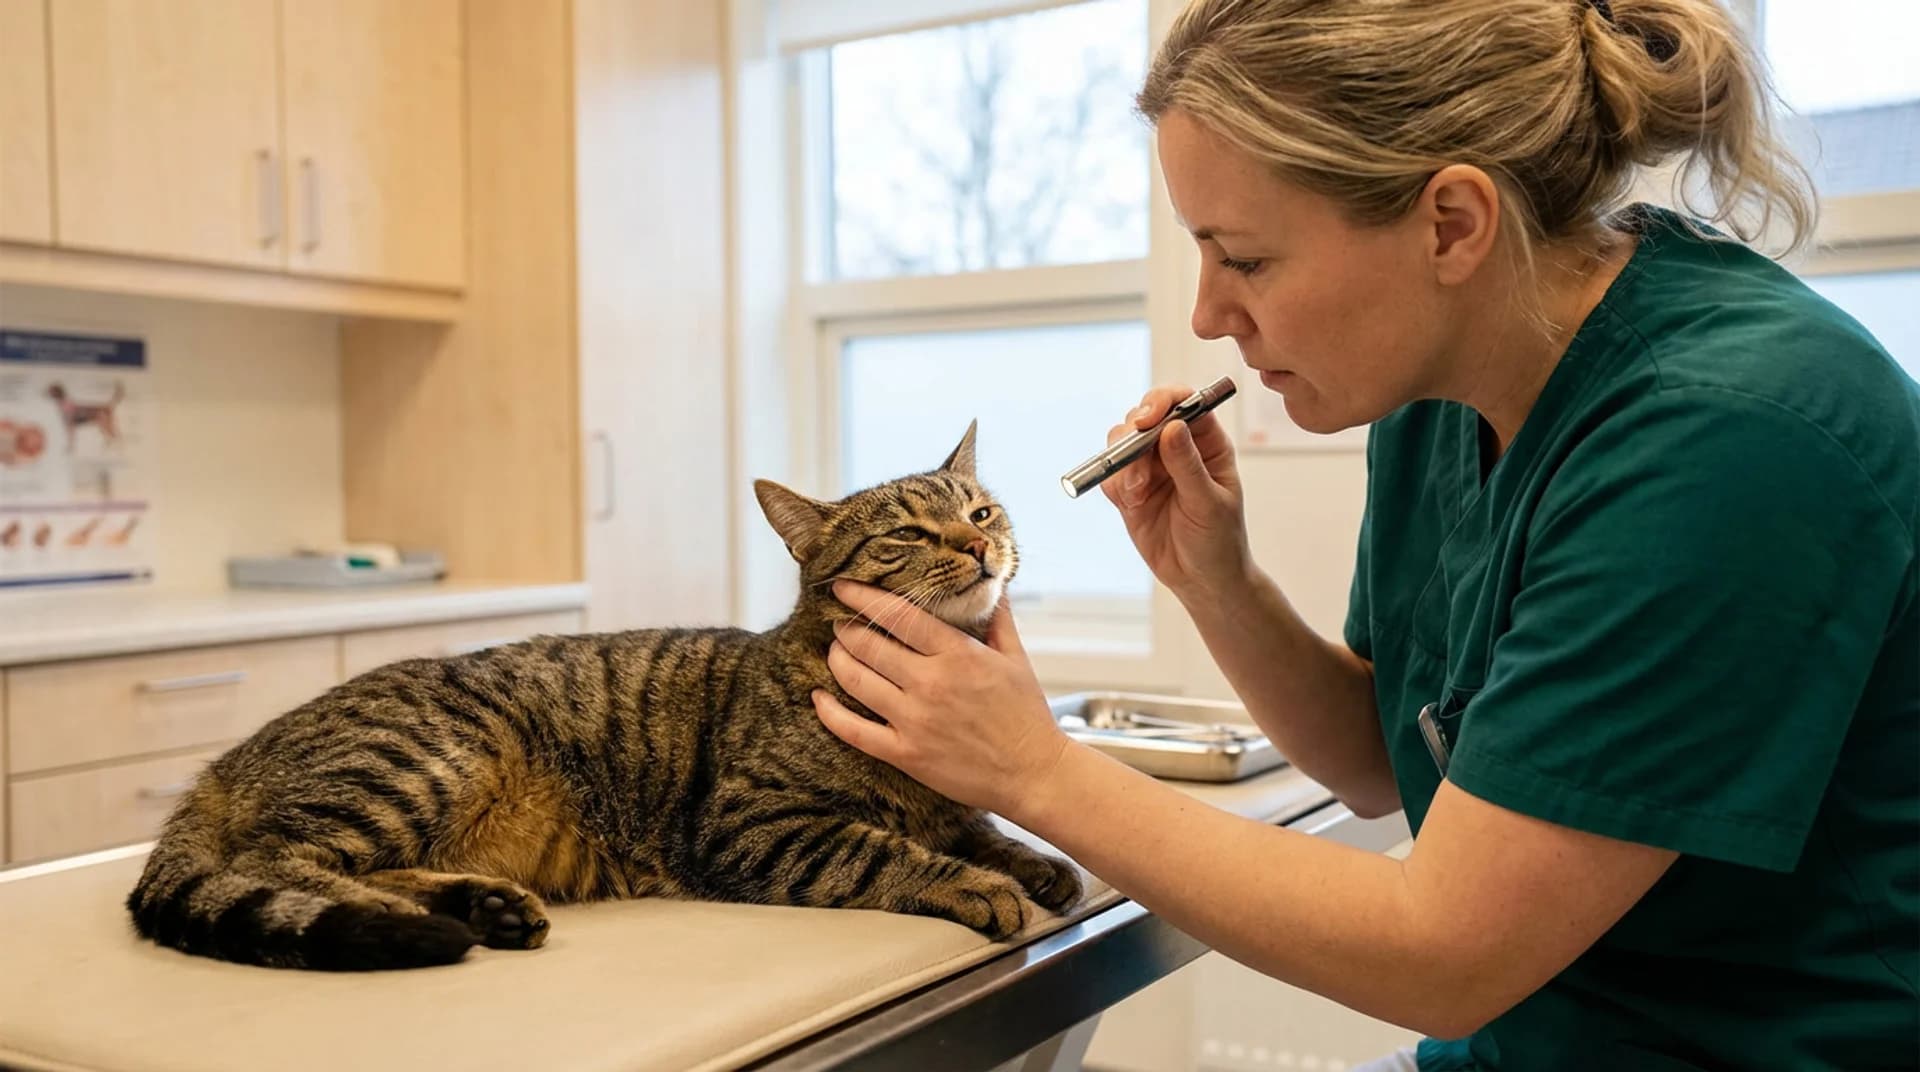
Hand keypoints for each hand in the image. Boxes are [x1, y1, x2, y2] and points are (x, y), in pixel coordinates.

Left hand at [812, 580, 1071, 821]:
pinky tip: (818, 698)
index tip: (843, 587)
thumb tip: (992, 582)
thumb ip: (997, 617)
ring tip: (834, 650)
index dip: (863, 596)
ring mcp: (914, 720)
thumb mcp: (1016, 658)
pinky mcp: (905, 754)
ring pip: (855, 680)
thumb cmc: (1026, 715)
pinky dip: (829, 712)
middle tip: (839, 621)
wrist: (1034, 773)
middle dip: (846, 627)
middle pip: (868, 644)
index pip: (898, 614)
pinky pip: (853, 730)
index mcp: (957, 654)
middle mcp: (931, 683)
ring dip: (837, 659)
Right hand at [1104, 383, 1252, 599]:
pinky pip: (1110, 473)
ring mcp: (1151, 467)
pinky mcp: (1130, 489)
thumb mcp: (1208, 504)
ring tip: (1136, 494)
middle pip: (1145, 415)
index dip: (1163, 401)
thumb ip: (1188, 466)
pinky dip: (1114, 484)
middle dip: (1133, 435)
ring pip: (1121, 441)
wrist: (1201, 581)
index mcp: (1207, 442)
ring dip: (1122, 463)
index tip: (1147, 419)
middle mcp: (1177, 448)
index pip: (1184, 402)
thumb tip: (1172, 427)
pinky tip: (1131, 505)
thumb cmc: (1218, 540)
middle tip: (1134, 460)